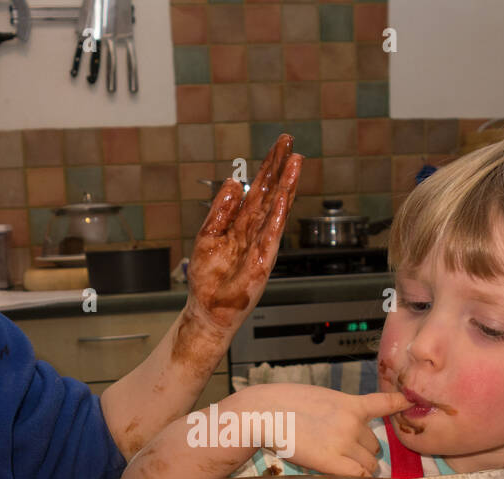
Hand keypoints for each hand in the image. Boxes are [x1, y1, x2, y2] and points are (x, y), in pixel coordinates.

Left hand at [183, 134, 302, 339]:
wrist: (208, 310)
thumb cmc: (209, 280)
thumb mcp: (208, 235)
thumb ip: (221, 209)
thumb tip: (231, 182)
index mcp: (243, 224)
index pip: (259, 190)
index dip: (269, 167)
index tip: (279, 145)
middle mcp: (256, 231)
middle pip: (271, 193)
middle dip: (280, 167)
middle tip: (290, 143)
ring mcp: (261, 245)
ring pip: (277, 209)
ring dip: (286, 186)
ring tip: (295, 162)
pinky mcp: (262, 261)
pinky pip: (271, 234)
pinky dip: (277, 215)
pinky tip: (283, 197)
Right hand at [260, 384, 410, 476]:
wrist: (263, 412)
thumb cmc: (281, 404)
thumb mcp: (317, 398)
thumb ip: (337, 412)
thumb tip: (345, 431)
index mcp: (349, 403)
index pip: (384, 403)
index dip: (399, 404)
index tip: (410, 402)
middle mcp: (352, 423)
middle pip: (375, 446)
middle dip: (364, 452)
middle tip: (345, 456)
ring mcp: (344, 442)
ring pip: (368, 464)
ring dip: (358, 467)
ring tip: (337, 468)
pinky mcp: (331, 461)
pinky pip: (358, 476)